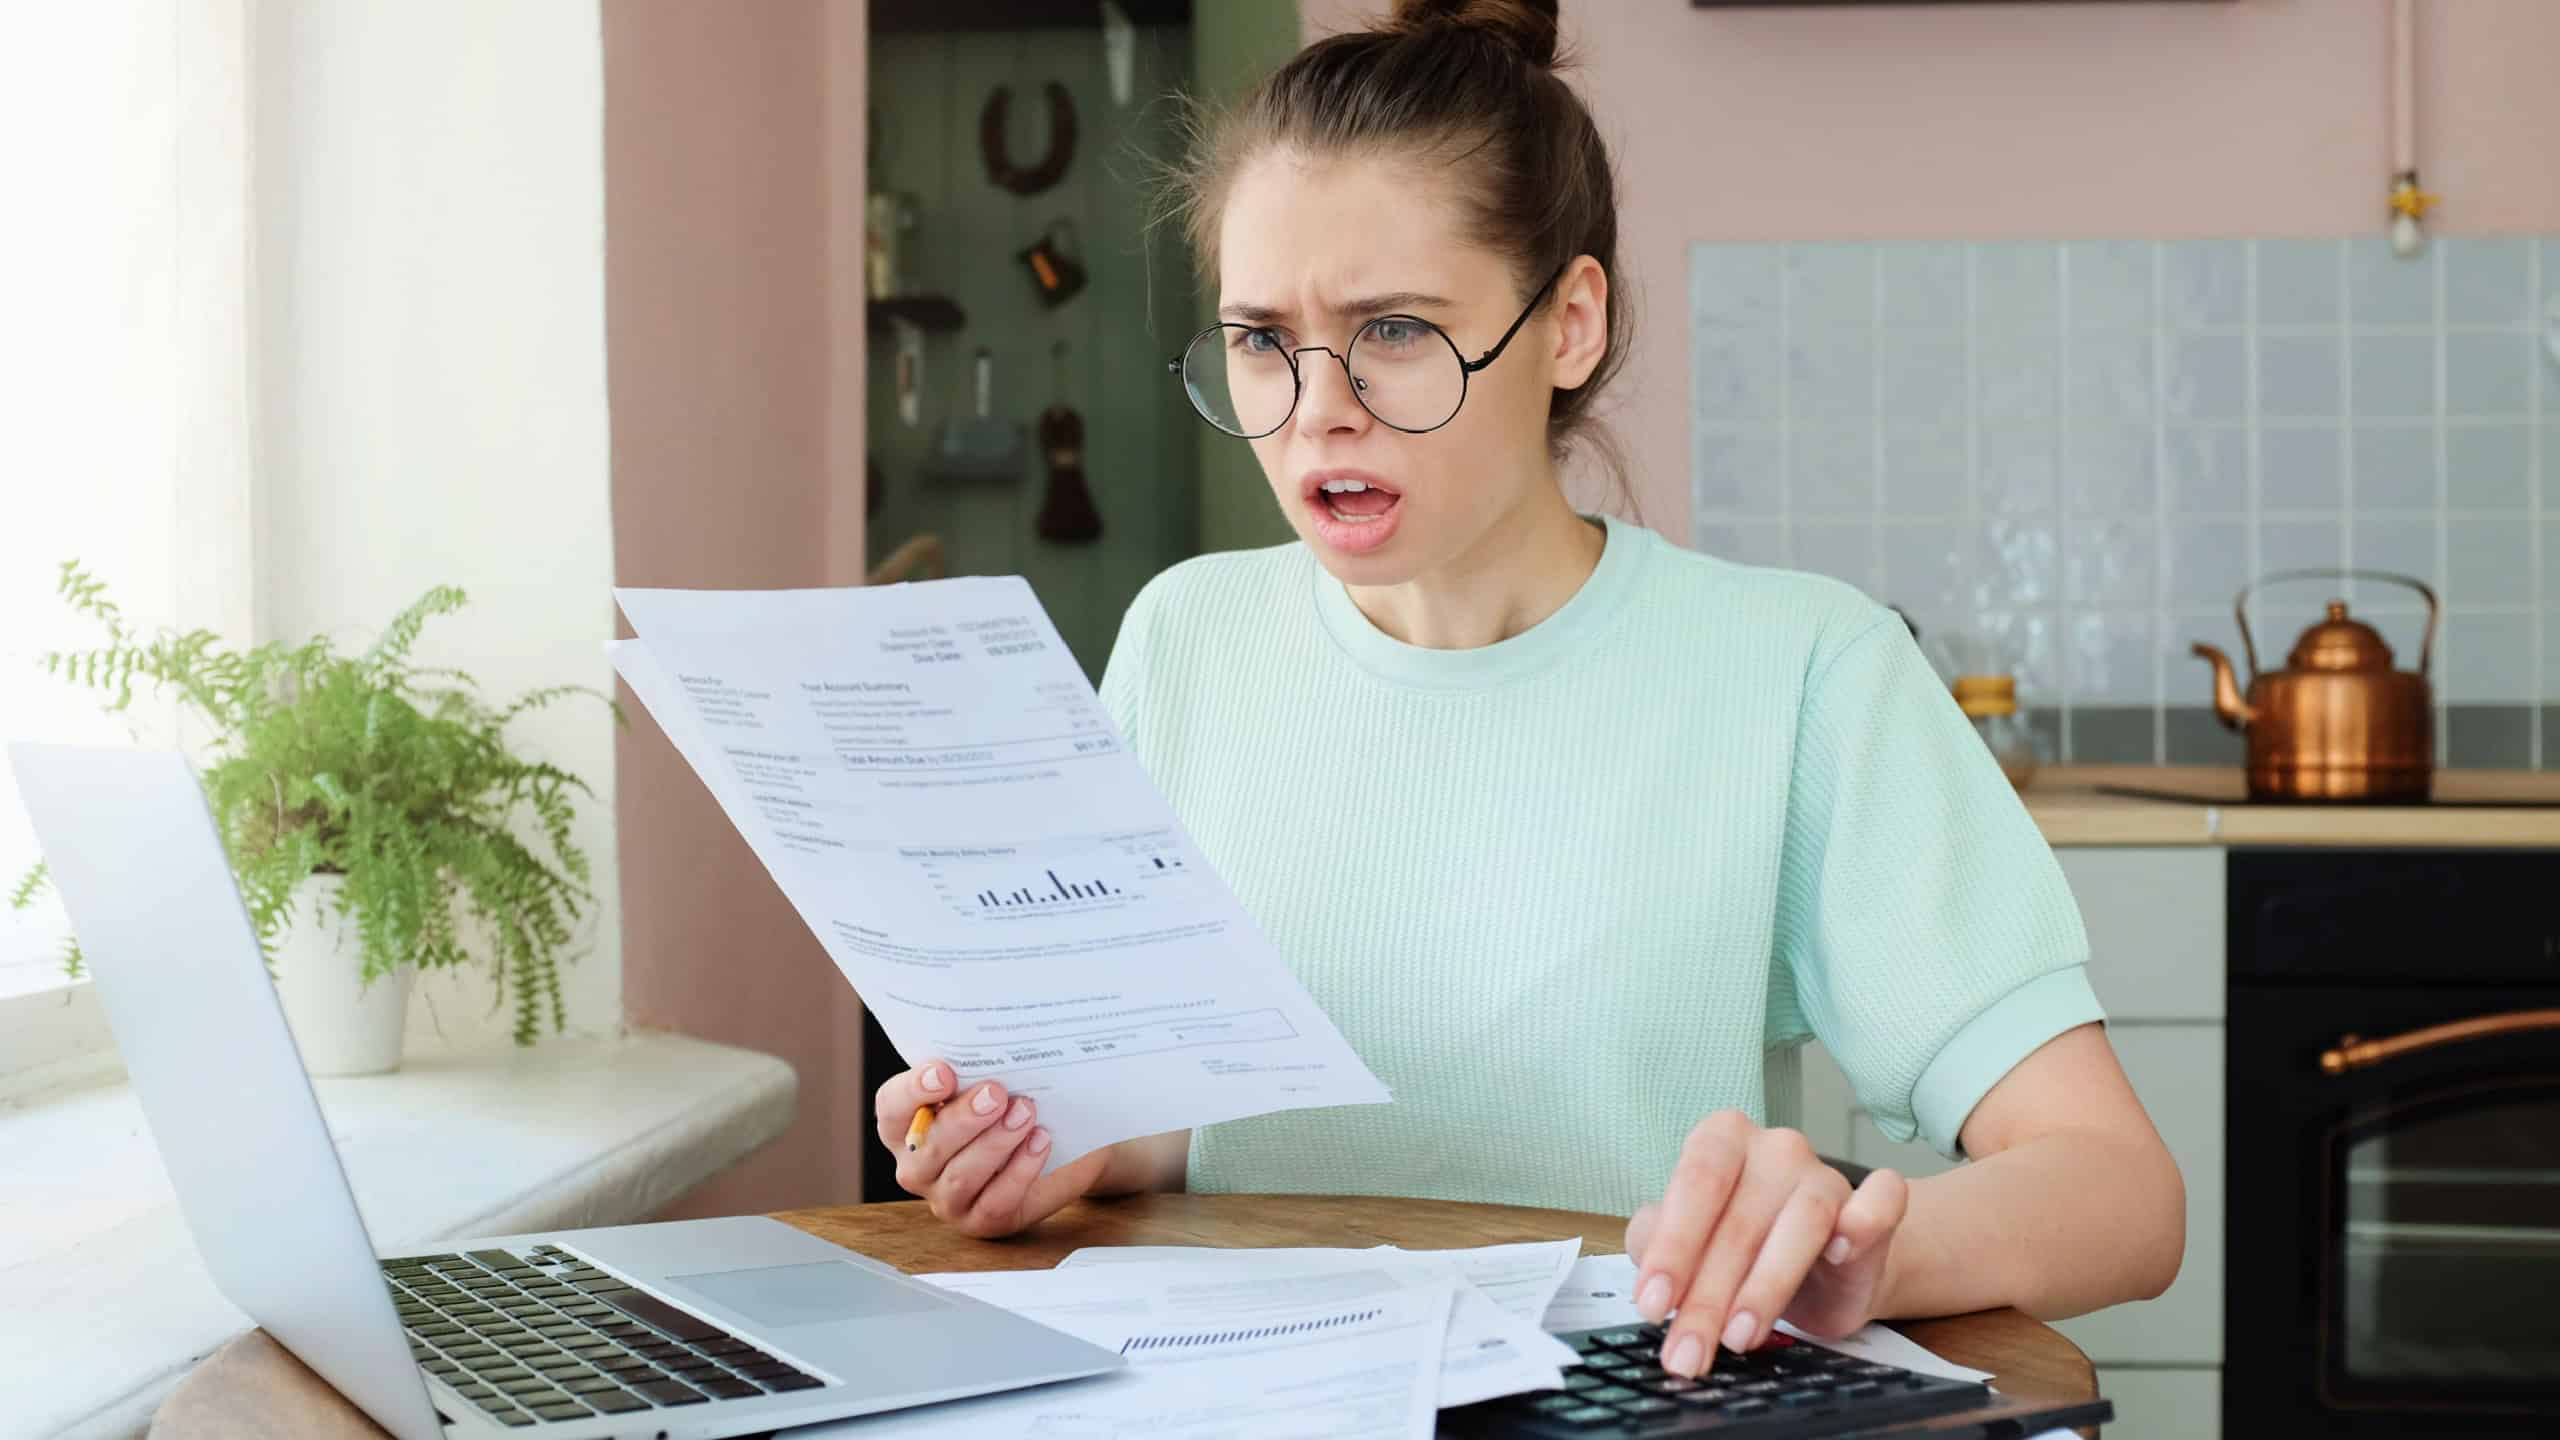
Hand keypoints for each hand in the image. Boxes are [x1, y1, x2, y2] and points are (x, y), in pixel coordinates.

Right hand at [873, 1059, 1108, 1237]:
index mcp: (905, 1125)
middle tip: (996, 1093)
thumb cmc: (1006, 1108)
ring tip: (1025, 1112)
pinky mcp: (980, 1220)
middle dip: (963, 1119)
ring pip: (961, 1176)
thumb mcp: (985, 1084)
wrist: (1050, 1148)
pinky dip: (1019, 1170)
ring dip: (995, 1143)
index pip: (892, 1107)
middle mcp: (917, 1165)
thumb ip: (975, 1070)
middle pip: (927, 1146)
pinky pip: (995, 1201)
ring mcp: (945, 1199)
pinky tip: (1039, 1142)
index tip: (944, 1072)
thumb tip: (990, 1047)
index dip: (913, 1090)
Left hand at [1624, 1110, 1908, 1378]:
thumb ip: (1657, 1244)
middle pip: (1739, 1220)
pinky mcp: (1878, 1204)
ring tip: (1738, 1339)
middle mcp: (1775, 1149)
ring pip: (1802, 1222)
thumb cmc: (1744, 1249)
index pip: (1694, 1186)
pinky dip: (1863, 1221)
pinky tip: (1839, 1253)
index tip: (1652, 1307)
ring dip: (1766, 1286)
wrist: (1827, 1268)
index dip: (1673, 1249)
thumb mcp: (1692, 1247)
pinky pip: (1881, 1200)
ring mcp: (1828, 1173)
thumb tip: (1650, 1277)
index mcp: (1721, 1141)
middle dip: (1707, 1297)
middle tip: (1687, 1352)